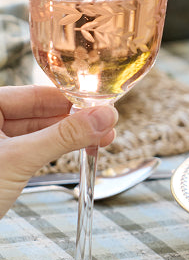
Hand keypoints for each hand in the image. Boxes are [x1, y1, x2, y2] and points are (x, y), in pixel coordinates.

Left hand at [0, 86, 117, 217]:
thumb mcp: (19, 160)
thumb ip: (63, 136)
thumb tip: (103, 116)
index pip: (33, 94)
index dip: (70, 99)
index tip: (101, 105)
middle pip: (38, 112)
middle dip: (74, 119)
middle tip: (106, 124)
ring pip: (38, 132)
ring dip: (69, 136)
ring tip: (100, 139)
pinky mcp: (0, 164)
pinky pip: (32, 149)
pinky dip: (55, 150)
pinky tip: (78, 150)